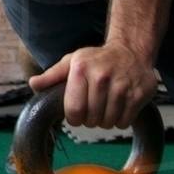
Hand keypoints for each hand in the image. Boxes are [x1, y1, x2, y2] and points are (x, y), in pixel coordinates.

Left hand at [28, 43, 156, 129]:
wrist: (131, 51)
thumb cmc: (97, 59)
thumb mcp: (72, 62)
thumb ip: (52, 76)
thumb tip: (33, 85)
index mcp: (81, 69)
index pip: (74, 111)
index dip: (74, 118)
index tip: (77, 113)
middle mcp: (102, 77)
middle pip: (91, 120)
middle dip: (90, 119)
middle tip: (94, 106)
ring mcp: (122, 86)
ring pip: (108, 123)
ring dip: (106, 120)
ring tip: (107, 105)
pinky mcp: (139, 94)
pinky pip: (124, 122)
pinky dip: (121, 120)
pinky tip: (120, 105)